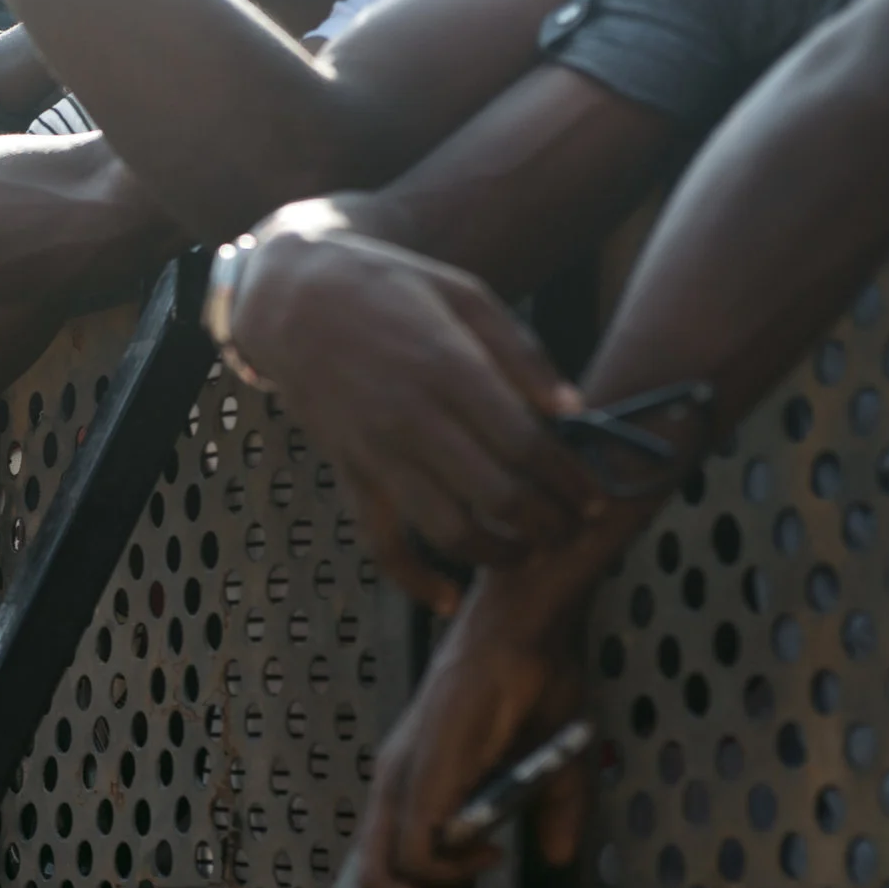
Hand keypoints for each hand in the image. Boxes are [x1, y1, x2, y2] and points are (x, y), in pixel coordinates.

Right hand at [226, 219, 594, 611]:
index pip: (527, 444)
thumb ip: (521, 354)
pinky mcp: (350, 475)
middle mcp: (412, 418)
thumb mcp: (464, 294)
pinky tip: (449, 598)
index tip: (596, 497)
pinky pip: (381, 544)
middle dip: (548, 522)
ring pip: (448, 529)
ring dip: (499, 554)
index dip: (570, 480)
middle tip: (572, 527)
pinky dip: (416, 580)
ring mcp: (377, 453)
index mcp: (447, 367)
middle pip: (498, 494)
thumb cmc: (387, 289)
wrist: (292, 302)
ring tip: (529, 552)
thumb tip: (574, 410)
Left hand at [357, 577, 590, 887]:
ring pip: (381, 874)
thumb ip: (552, 814)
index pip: (393, 866)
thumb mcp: (555, 767)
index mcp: (417, 786)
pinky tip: (489, 852)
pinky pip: (417, 847)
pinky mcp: (421, 773)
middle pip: (374, 881)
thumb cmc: (537, 684)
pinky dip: (449, 870)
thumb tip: (558, 855)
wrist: (530, 631)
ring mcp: (403, 779)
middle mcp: (397, 786)